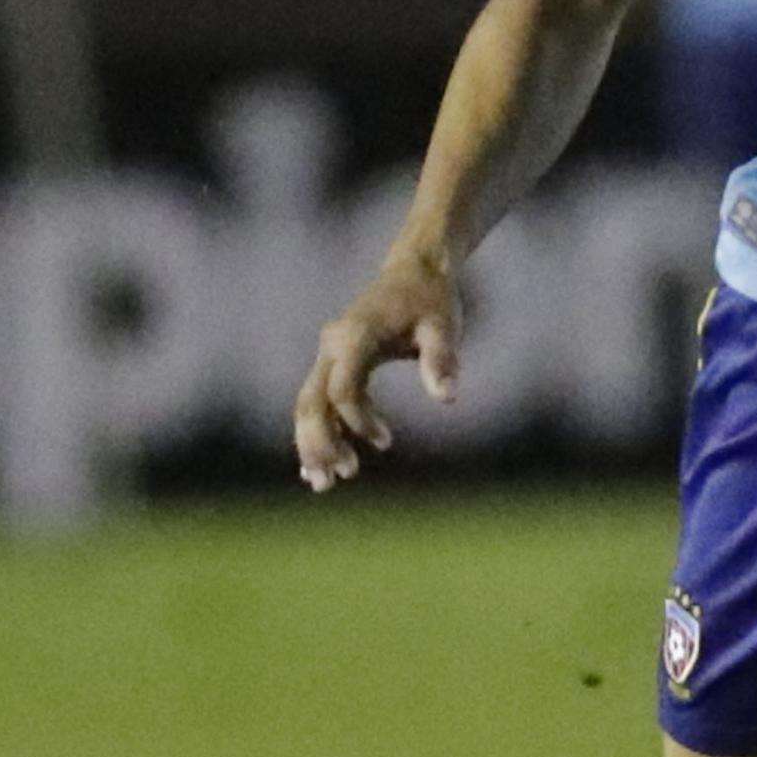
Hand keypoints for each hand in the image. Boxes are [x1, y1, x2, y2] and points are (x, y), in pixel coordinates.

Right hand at [290, 250, 461, 491]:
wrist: (416, 272)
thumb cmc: (432, 300)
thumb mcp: (444, 325)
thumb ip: (442, 358)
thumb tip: (447, 399)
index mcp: (356, 336)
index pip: (342, 389)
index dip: (359, 420)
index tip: (388, 442)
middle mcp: (333, 345)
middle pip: (311, 401)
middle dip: (318, 443)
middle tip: (334, 481)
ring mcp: (329, 354)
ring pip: (309, 404)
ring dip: (314, 443)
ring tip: (325, 484)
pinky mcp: (334, 362)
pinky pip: (318, 400)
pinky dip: (320, 430)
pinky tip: (323, 464)